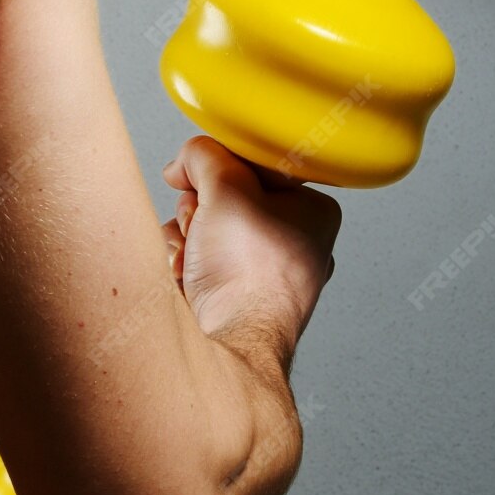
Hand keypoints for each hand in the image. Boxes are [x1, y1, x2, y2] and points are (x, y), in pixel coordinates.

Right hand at [161, 134, 340, 342]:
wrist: (230, 339)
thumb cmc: (248, 273)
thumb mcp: (227, 188)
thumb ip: (205, 155)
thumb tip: (186, 160)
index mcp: (313, 212)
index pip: (253, 167)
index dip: (219, 169)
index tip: (202, 179)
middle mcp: (293, 241)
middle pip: (223, 198)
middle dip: (198, 210)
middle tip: (202, 225)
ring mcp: (262, 271)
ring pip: (203, 228)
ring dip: (184, 237)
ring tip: (193, 258)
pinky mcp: (232, 293)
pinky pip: (196, 259)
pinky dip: (181, 263)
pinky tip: (186, 276)